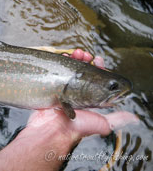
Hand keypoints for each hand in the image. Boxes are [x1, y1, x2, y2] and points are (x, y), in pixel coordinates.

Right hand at [0, 49, 137, 170]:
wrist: (51, 129)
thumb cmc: (76, 127)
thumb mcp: (101, 123)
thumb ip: (116, 119)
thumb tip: (133, 117)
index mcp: (87, 100)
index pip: (95, 81)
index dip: (97, 69)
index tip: (96, 59)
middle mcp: (75, 93)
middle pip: (81, 73)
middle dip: (83, 61)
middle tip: (83, 54)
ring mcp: (61, 89)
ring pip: (68, 70)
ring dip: (72, 59)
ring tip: (74, 53)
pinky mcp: (50, 86)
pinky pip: (55, 72)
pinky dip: (59, 63)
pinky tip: (62, 57)